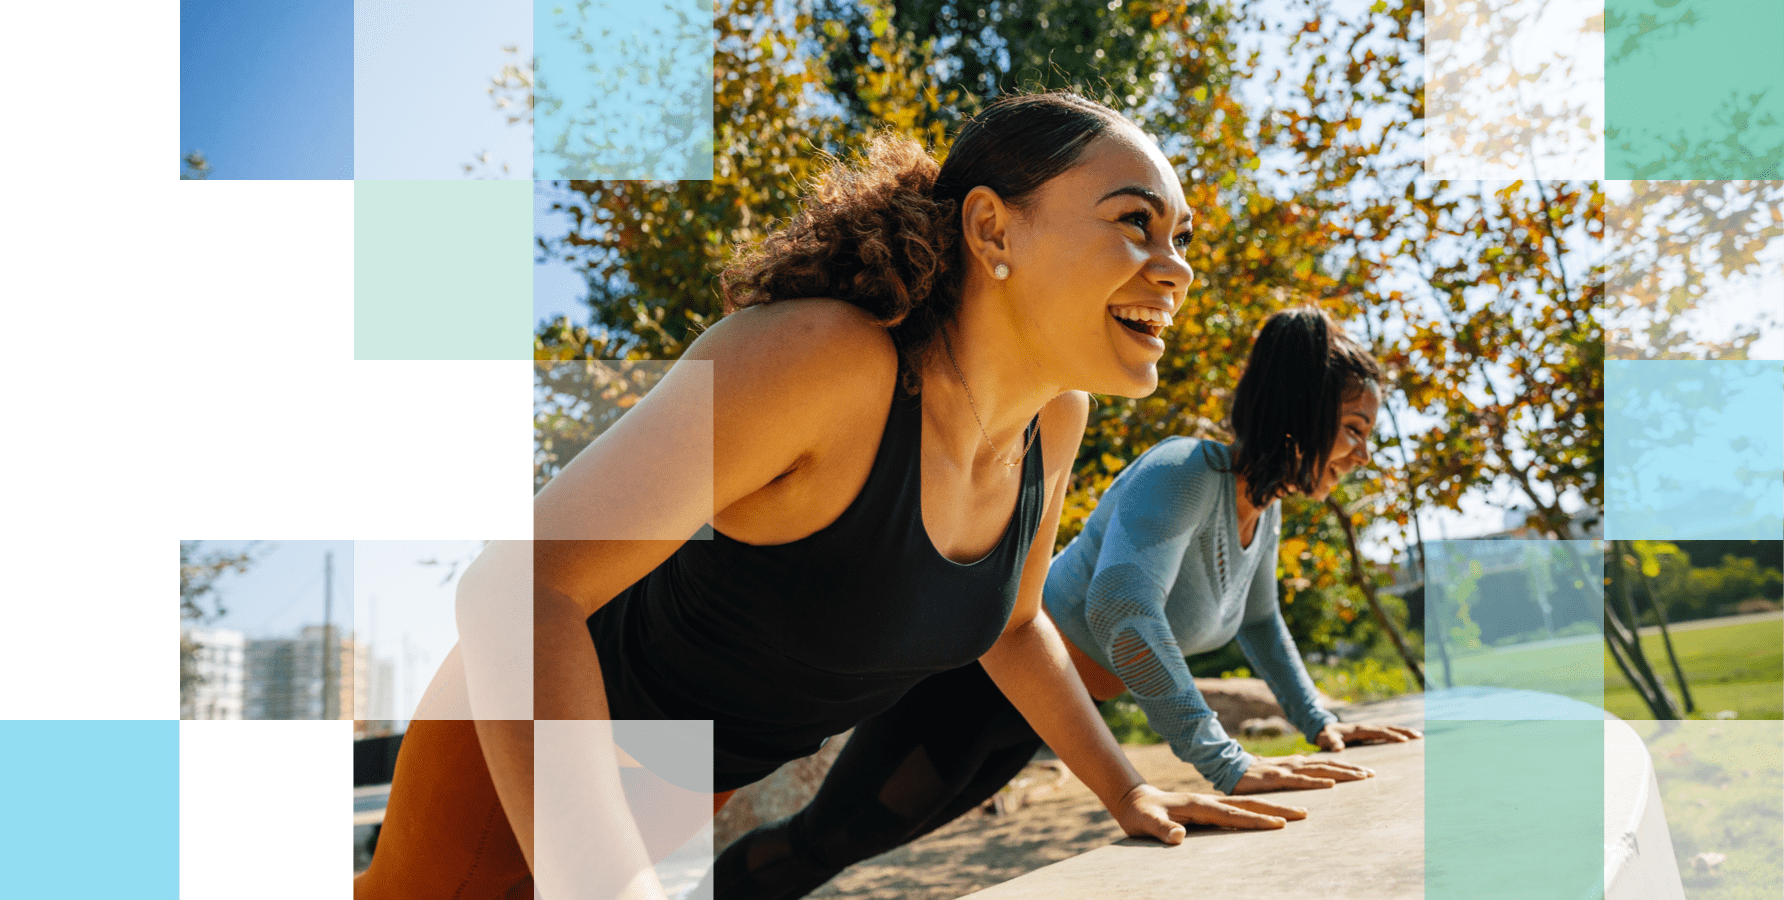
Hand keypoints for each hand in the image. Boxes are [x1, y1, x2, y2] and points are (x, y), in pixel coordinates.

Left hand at [1113, 783, 1307, 843]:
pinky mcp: (1210, 809)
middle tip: (1304, 814)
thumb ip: (1161, 829)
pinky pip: (1240, 811)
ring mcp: (1211, 804)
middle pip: (1248, 805)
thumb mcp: (1146, 823)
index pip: (1231, 814)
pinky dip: (1260, 812)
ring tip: (1299, 812)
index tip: (1279, 824)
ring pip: (1248, 806)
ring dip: (1273, 808)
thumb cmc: (1140, 815)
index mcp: (1197, 804)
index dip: (1255, 820)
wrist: (1135, 801)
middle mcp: (1209, 801)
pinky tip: (1273, 817)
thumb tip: (1179, 836)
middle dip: (1277, 810)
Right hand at [1231, 754, 1373, 793]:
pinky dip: (1317, 782)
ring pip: (1320, 771)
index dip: (1347, 767)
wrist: (1228, 767)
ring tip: (1361, 777)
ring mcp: (1287, 769)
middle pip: (1329, 765)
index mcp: (1297, 763)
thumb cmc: (1253, 775)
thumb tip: (1309, 783)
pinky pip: (1300, 781)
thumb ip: (1294, 778)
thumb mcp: (1278, 775)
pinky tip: (1331, 784)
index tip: (1367, 772)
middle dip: (1352, 769)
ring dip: (1342, 774)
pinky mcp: (1277, 778)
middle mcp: (1296, 764)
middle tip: (1372, 774)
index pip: (1327, 764)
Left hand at [1314, 721, 1422, 751]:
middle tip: (1419, 736)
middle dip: (1403, 731)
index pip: (1378, 732)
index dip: (1391, 736)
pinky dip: (1396, 734)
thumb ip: (1331, 742)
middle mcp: (1366, 727)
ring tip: (1418, 736)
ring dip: (1403, 731)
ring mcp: (1368, 729)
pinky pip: (1385, 733)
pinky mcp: (1368, 733)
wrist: (1322, 729)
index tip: (1404, 740)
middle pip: (1388, 728)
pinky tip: (1406, 739)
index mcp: (1359, 729)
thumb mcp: (1325, 739)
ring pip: (1388, 729)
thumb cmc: (1324, 735)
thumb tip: (1338, 748)